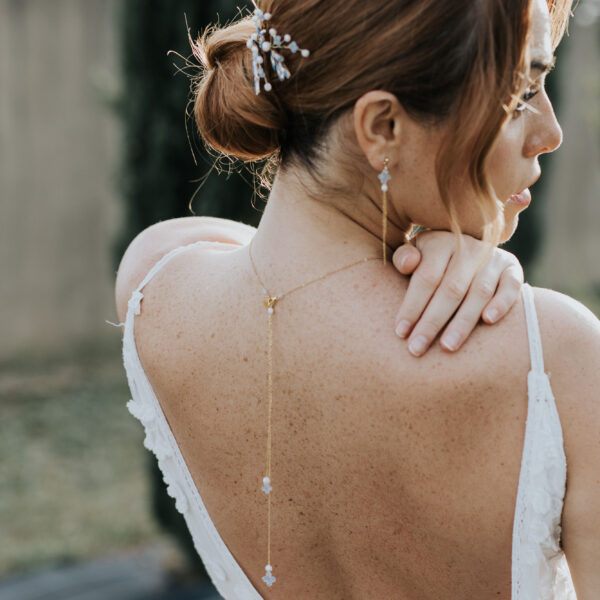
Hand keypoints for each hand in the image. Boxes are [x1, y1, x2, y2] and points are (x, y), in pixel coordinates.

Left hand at [392, 230, 523, 356]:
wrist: (465, 251)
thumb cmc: (430, 261)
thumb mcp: (414, 255)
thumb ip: (404, 258)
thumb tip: (407, 263)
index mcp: (440, 243)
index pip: (426, 277)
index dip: (412, 306)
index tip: (400, 332)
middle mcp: (468, 248)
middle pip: (451, 289)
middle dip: (432, 322)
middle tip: (417, 349)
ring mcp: (492, 258)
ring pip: (479, 292)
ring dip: (463, 322)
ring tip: (447, 347)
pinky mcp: (512, 269)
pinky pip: (511, 287)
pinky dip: (501, 303)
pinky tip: (488, 321)